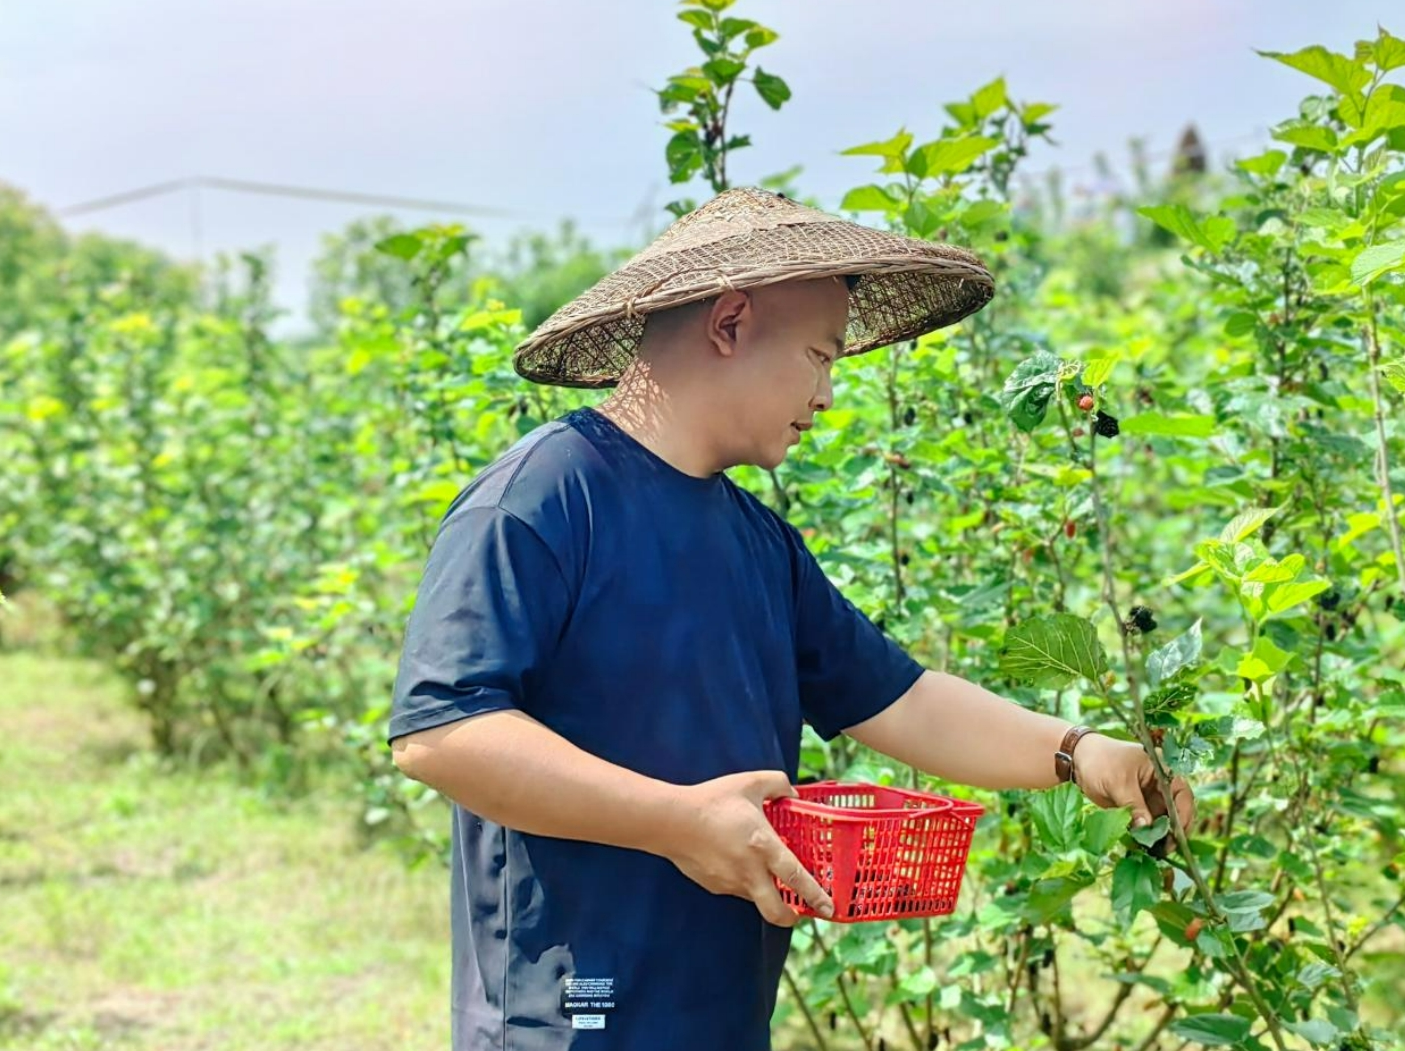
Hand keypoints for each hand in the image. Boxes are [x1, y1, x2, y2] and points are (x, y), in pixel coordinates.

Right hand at [662, 770, 834, 926]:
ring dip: (764, 892)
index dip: (816, 896)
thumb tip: (793, 792)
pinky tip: (733, 860)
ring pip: (755, 897)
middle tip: (800, 913)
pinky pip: (735, 888)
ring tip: (763, 872)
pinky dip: (742, 881)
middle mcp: (749, 872)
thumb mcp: (749, 783)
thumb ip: (778, 783)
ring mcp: (730, 882)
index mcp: (763, 847)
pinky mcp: (713, 885)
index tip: (830, 908)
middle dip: (792, 918)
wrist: (670, 820)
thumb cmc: (711, 801)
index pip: (796, 879)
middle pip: (776, 911)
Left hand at [1072, 734, 1195, 846]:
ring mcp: (1150, 797)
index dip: (1183, 815)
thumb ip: (1134, 805)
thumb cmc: (1100, 761)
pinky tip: (1142, 847)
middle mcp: (1161, 785)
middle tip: (1165, 849)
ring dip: (1159, 836)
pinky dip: (1146, 836)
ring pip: (1163, 821)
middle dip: (1172, 830)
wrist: (1077, 759)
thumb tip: (1146, 828)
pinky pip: (1147, 824)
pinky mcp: (1138, 808)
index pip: (1182, 795)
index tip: (1177, 834)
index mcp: (1162, 770)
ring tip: (1153, 852)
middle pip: (1176, 811)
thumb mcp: (1118, 782)